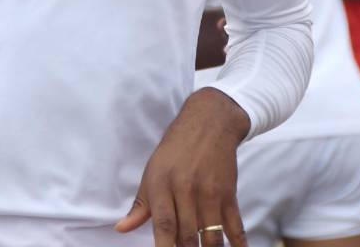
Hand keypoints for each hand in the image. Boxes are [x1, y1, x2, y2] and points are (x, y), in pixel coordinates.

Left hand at [117, 89, 249, 246]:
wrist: (208, 124)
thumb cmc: (174, 152)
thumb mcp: (152, 172)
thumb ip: (140, 205)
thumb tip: (121, 229)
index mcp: (162, 184)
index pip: (163, 224)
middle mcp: (185, 189)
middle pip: (187, 235)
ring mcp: (209, 192)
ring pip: (211, 236)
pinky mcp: (229, 194)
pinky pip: (235, 226)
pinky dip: (238, 244)